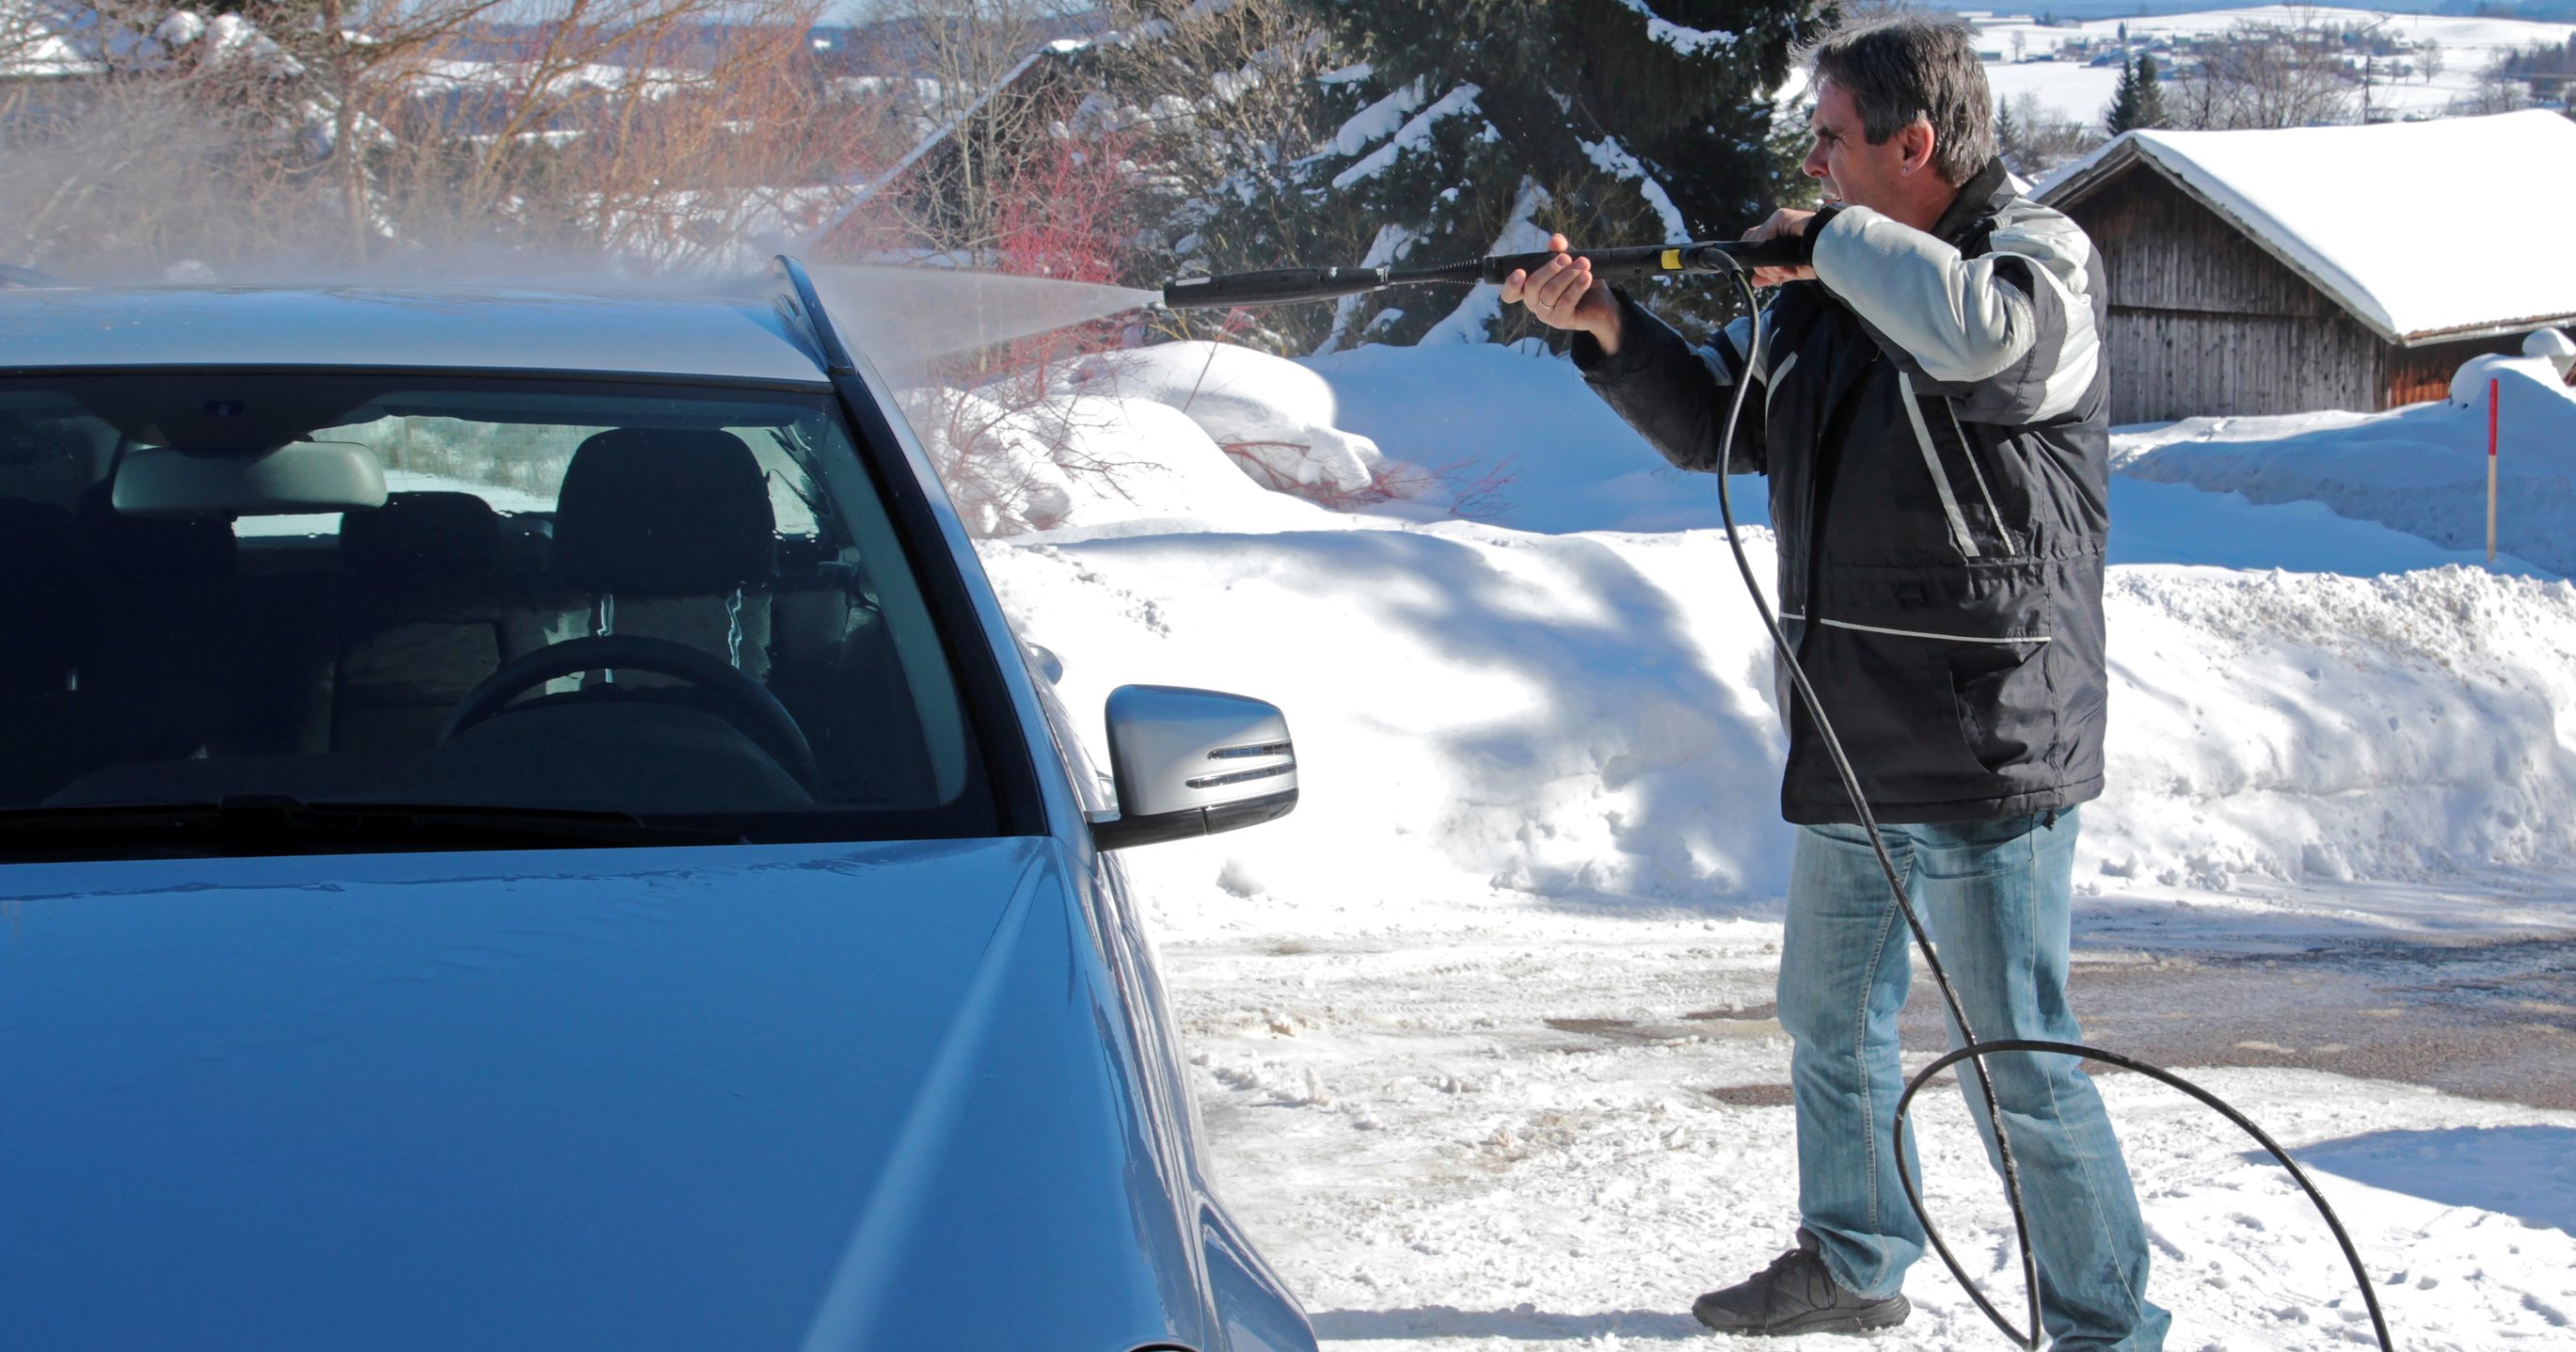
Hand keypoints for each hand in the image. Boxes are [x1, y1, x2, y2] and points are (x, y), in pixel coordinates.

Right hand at [1501, 233, 1622, 354]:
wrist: (1601, 302)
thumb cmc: (1580, 281)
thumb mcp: (1570, 262)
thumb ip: (1560, 250)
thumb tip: (1555, 241)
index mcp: (1530, 290)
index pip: (1510, 293)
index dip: (1511, 284)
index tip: (1520, 272)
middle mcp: (1535, 303)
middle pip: (1532, 286)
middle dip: (1549, 269)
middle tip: (1567, 257)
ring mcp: (1547, 314)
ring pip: (1549, 293)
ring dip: (1567, 276)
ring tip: (1583, 263)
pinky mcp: (1562, 320)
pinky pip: (1566, 303)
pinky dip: (1576, 287)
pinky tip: (1587, 276)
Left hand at [1743, 209, 1819, 288]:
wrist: (1835, 257)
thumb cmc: (1818, 262)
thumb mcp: (1791, 272)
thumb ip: (1772, 275)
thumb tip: (1754, 281)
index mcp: (1780, 236)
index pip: (1754, 244)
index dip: (1759, 263)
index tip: (1775, 277)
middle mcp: (1778, 226)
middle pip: (1750, 240)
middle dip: (1761, 266)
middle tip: (1781, 275)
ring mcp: (1779, 220)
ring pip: (1755, 242)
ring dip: (1769, 265)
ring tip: (1787, 271)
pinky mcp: (1782, 216)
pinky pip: (1763, 237)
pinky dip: (1771, 256)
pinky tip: (1786, 264)